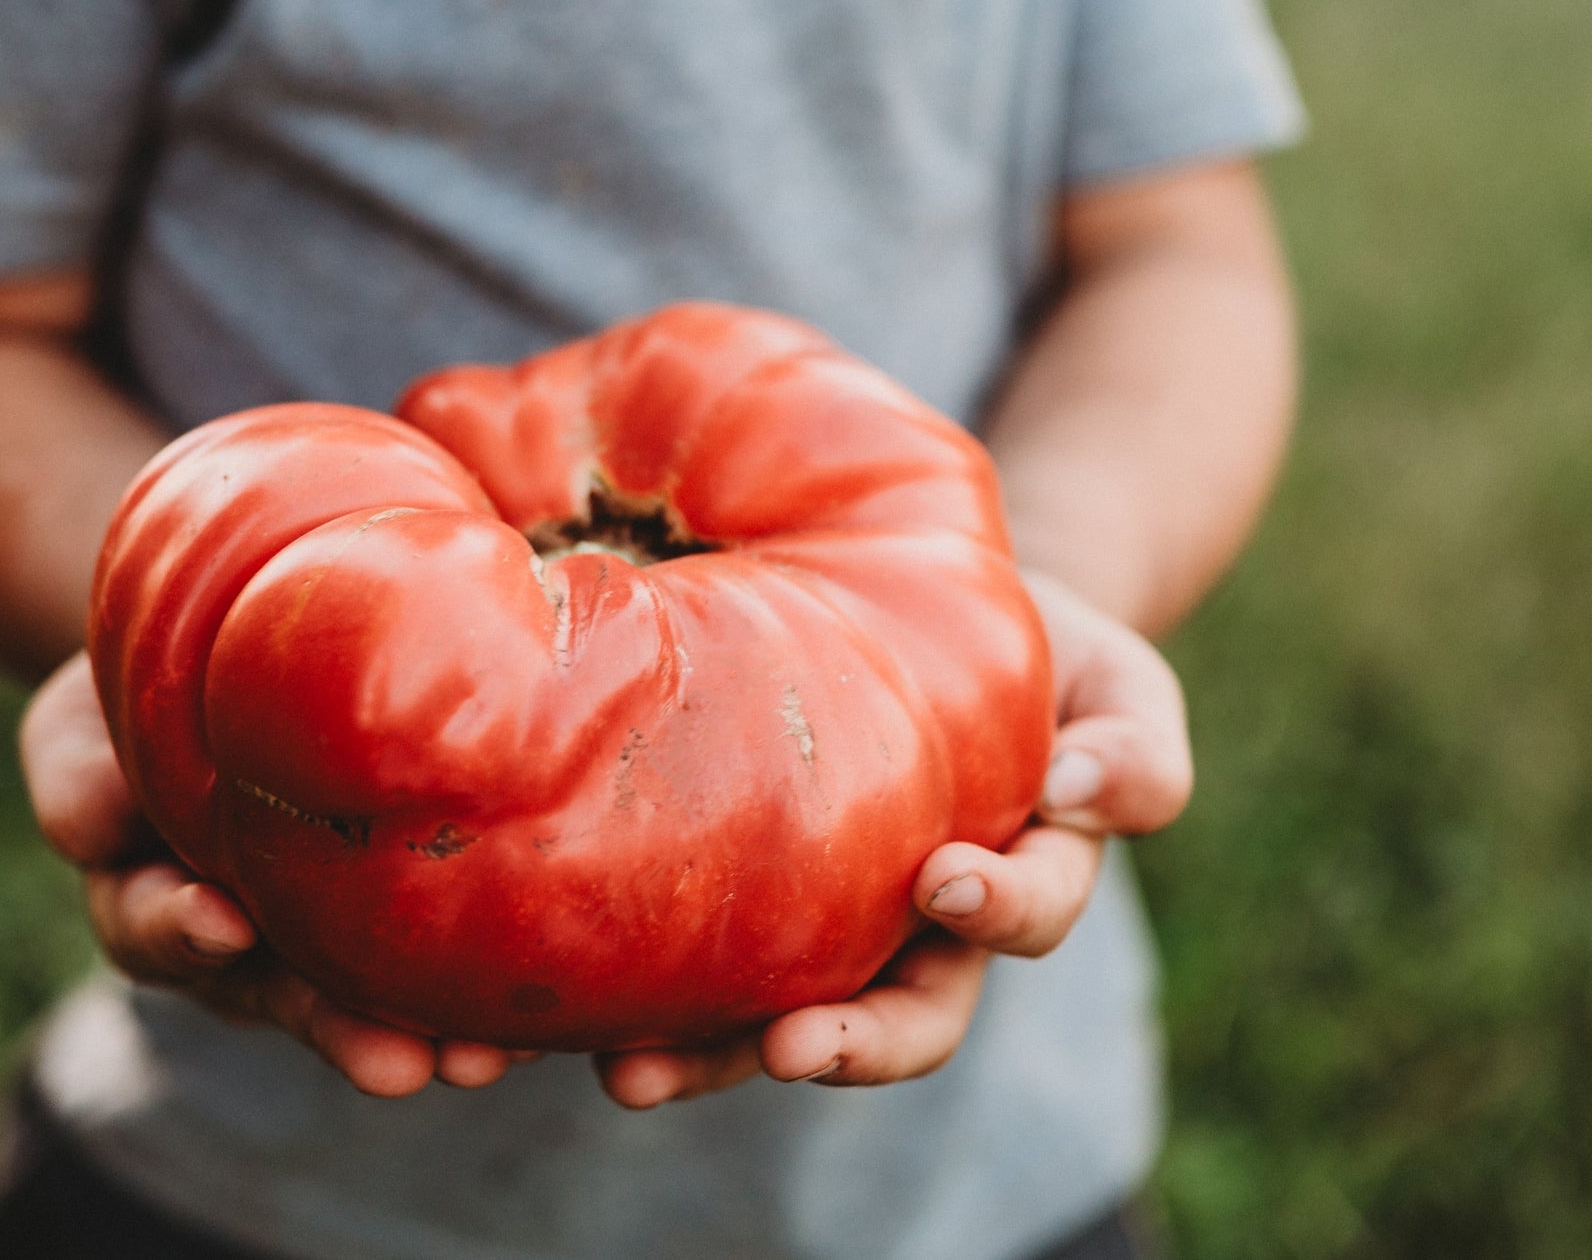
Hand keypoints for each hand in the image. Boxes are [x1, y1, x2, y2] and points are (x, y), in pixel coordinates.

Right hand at [20, 653, 536, 1097]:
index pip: (160, 928)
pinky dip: (486, 988)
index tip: (224, 923)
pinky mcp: (408, 911)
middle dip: (342, 1033)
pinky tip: (539, 1017)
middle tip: (395, 1067)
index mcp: (157, 896)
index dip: (185, 932)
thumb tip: (88, 821)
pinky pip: (443, 960)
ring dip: (430, 1032)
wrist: (240, 641)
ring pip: (376, 999)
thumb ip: (78, 768)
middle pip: (287, 998)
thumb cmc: (152, 678)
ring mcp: (329, 934)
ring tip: (484, 1061)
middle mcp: (248, 939)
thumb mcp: (90, 711)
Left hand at [595, 570, 1191, 1108]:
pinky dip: (624, 993)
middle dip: (840, 1044)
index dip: (992, 914)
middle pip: (891, 1018)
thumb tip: (1084, 792)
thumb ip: (1134, 746)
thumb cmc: (1036, 651)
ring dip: (705, 1057)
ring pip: (768, 1014)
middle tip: (784, 1050)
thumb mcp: (1111, 686)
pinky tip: (552, 1014)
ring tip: (628, 1072)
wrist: (927, 612)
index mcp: (1012, 883)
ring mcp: (818, 917)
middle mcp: (912, 928)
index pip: (1014, 922)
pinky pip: (683, 956)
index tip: (944, 880)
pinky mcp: (729, 890)